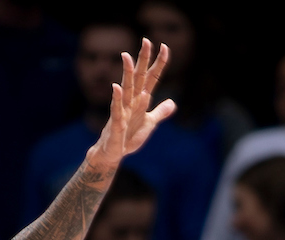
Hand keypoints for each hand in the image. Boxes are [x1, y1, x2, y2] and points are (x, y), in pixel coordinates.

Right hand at [86, 38, 176, 169]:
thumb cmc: (128, 138)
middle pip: (139, 77)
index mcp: (141, 101)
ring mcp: (122, 111)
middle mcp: (131, 101)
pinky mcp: (116, 123)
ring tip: (126, 56)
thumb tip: (173, 103)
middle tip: (146, 40)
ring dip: (126, 73)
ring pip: (126, 89)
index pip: (152, 78)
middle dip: (143, 60)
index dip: (159, 64)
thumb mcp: (148, 124)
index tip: (165, 46)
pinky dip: (117, 98)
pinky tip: (117, 87)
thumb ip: (160, 113)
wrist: (112, 154)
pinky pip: (116, 109)